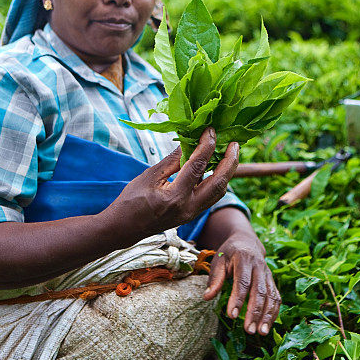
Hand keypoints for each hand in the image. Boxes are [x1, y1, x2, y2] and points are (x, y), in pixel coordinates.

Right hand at [109, 128, 239, 237]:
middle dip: (230, 162)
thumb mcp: (150, 176)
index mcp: (175, 197)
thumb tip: (189, 142)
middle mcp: (188, 208)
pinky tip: (215, 167)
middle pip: (219, 183)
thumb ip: (172, 160)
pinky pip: (210, 196)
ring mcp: (192, 214)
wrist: (124, 228)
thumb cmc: (131, 201)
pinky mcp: (191, 215)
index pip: (198, 166)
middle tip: (235, 144)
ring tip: (229, 153)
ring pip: (218, 192)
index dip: (207, 146)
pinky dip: (216, 180)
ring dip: (226, 172)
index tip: (211, 131)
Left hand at [203, 232, 280, 334]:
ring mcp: (268, 274)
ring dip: (267, 315)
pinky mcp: (272, 281)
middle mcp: (259, 266)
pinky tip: (267, 325)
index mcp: (244, 259)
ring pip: (271, 296)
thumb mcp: (219, 261)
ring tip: (261, 332)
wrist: (246, 242)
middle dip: (254, 312)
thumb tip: (207, 297)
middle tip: (248, 330)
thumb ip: (215, 279)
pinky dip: (273, 312)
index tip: (232, 315)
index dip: (238, 299)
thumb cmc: (229, 254)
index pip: (242, 281)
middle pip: (259, 291)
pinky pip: (276, 297)